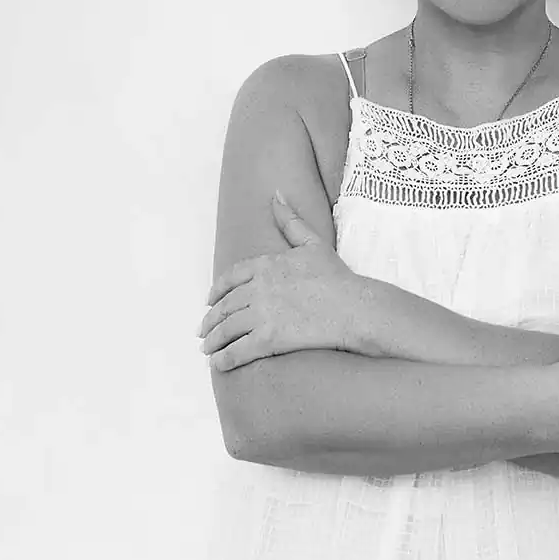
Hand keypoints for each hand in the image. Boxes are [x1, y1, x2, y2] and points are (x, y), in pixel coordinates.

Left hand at [199, 191, 363, 370]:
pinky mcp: (269, 339)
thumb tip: (276, 195)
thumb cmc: (337, 277)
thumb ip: (290, 221)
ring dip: (213, 341)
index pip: (230, 277)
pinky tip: (219, 364)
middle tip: (203, 331)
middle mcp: (259, 288)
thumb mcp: (312, 243)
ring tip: (207, 350)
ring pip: (227, 329)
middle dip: (211, 320)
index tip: (210, 300)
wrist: (355, 306)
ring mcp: (262, 314)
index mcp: (266, 264)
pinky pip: (238, 350)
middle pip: (225, 306)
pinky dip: (225, 359)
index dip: (217, 291)